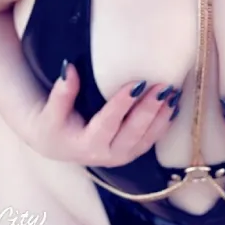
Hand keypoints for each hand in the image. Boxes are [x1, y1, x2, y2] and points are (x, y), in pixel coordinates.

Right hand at [22, 61, 180, 167]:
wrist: (56, 144)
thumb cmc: (53, 125)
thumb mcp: (50, 112)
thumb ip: (61, 93)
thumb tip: (68, 68)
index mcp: (85, 146)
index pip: (107, 124)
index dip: (121, 105)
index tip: (135, 84)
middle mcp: (106, 155)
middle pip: (132, 134)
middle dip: (149, 110)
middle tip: (163, 87)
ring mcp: (120, 156)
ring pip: (146, 139)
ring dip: (161, 117)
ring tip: (173, 94)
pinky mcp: (130, 152)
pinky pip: (150, 141)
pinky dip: (164, 125)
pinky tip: (174, 106)